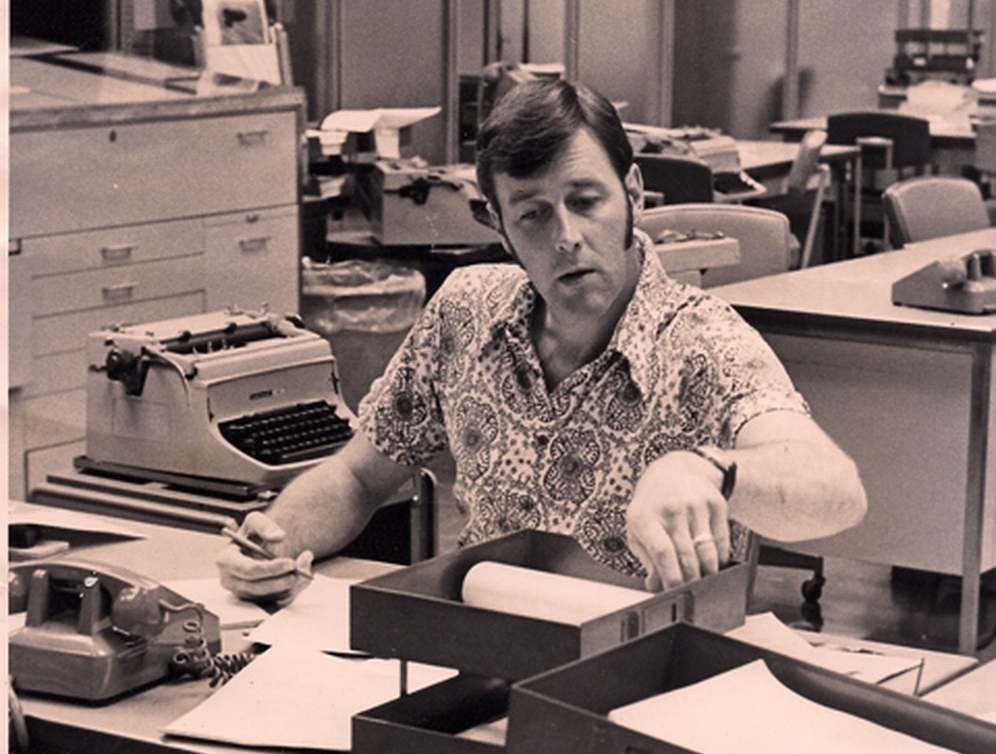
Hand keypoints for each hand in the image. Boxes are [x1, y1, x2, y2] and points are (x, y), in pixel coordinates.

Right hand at [216, 511, 313, 603]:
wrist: (253, 546)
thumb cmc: (251, 534)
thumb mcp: (255, 521)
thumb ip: (265, 526)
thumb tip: (278, 537)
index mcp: (226, 560)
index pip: (248, 570)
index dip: (270, 569)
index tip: (290, 562)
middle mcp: (231, 581)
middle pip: (258, 588)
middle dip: (282, 580)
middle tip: (300, 570)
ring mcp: (242, 593)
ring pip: (269, 597)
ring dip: (291, 586)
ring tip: (305, 567)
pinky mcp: (255, 601)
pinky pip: (276, 602)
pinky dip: (293, 591)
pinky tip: (304, 577)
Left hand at [626, 451, 731, 590]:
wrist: (676, 470)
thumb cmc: (653, 505)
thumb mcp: (639, 528)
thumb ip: (647, 558)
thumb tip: (655, 586)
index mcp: (645, 517)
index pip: (662, 553)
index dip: (671, 578)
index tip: (675, 593)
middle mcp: (671, 509)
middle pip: (687, 557)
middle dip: (691, 581)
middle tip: (691, 592)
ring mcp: (695, 505)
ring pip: (708, 552)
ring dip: (708, 572)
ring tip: (703, 579)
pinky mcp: (716, 504)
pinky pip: (722, 542)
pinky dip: (719, 558)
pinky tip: (712, 561)